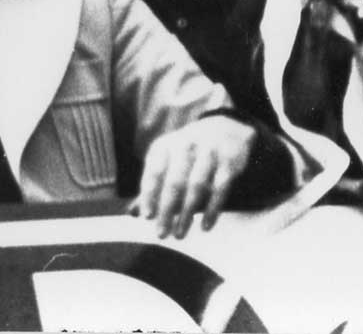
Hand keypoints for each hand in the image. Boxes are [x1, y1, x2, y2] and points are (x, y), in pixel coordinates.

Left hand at [131, 116, 257, 239]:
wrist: (227, 128)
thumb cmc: (190, 153)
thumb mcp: (168, 161)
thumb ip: (153, 186)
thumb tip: (132, 213)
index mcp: (166, 145)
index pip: (154, 172)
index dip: (149, 195)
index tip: (146, 217)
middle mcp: (187, 144)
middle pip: (175, 181)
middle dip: (167, 210)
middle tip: (161, 234)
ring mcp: (210, 150)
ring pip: (197, 185)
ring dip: (187, 213)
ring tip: (180, 234)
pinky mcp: (230, 159)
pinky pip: (221, 187)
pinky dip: (213, 209)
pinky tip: (205, 226)